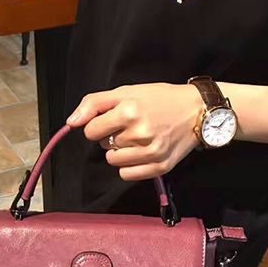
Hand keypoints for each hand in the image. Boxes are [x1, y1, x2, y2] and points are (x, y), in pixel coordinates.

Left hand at [66, 83, 204, 180]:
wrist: (197, 111)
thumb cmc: (159, 99)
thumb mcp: (126, 91)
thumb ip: (94, 103)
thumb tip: (70, 123)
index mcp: (129, 111)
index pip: (91, 131)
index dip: (98, 125)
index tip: (113, 119)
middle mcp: (140, 133)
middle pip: (104, 146)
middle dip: (113, 136)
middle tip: (133, 126)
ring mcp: (150, 152)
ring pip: (114, 162)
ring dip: (120, 152)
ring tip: (138, 139)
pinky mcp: (159, 167)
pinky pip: (126, 175)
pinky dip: (129, 166)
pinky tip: (142, 153)